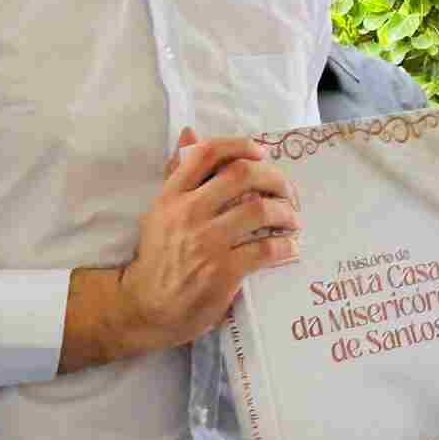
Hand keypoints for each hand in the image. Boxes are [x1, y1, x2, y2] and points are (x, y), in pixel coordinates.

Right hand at [116, 128, 301, 353]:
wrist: (145, 306)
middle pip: (243, 175)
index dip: (240, 145)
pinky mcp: (222, 271)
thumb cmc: (159, 256)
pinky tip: (290, 248)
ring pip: (260, 209)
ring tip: (293, 220)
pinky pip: (266, 249)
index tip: (260, 153)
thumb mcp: (161, 210)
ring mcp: (205, 242)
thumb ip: (177, 174)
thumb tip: (189, 133)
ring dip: (287, 212)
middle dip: (275, 178)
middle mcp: (188, 213)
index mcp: (172, 195)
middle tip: (288, 191)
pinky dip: (286, 246)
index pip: (207, 153)